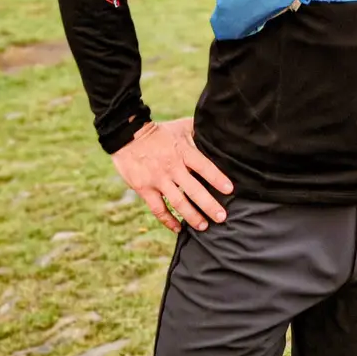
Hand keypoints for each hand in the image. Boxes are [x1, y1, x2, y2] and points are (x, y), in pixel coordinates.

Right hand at [112, 117, 233, 232]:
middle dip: (209, 205)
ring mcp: (157, 179)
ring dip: (192, 216)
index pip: (204, 167)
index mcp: (183, 152)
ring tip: (204, 226)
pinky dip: (168, 220)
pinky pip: (158, 209)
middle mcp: (172, 167)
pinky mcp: (144, 188)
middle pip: (194, 190)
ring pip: (178, 202)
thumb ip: (198, 132)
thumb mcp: (181, 127)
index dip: (217, 179)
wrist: (127, 135)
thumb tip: (216, 133)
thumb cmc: (160, 132)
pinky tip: (178, 228)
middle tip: (222, 217)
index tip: (230, 190)